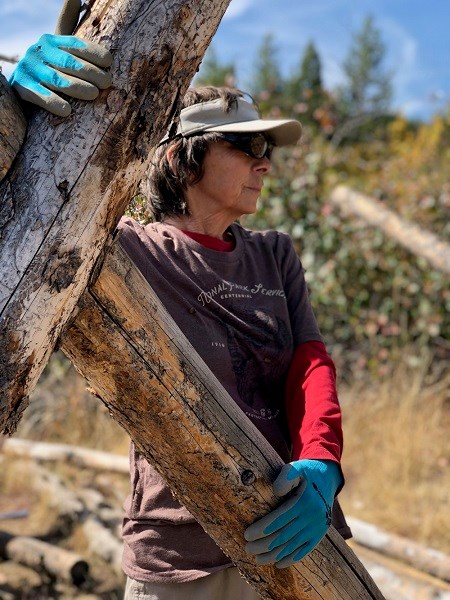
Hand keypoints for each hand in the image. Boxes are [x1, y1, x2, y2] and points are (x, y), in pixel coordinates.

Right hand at [9, 0, 111, 116]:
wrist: (21, 85)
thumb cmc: (48, 66)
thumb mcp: (57, 46)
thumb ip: (67, 24)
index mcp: (52, 41)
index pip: (75, 44)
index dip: (93, 52)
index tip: (109, 61)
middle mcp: (39, 52)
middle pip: (69, 62)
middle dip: (90, 72)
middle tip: (107, 82)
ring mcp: (29, 69)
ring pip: (57, 79)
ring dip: (77, 87)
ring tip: (93, 94)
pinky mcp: (22, 87)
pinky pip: (41, 96)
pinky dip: (54, 103)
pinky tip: (67, 111)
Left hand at [244, 459, 341, 567]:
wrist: (327, 478)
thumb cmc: (305, 472)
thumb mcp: (296, 468)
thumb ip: (286, 476)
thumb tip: (275, 491)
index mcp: (304, 501)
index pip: (278, 520)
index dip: (262, 529)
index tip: (247, 535)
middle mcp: (312, 517)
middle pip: (283, 536)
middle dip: (263, 545)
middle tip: (247, 549)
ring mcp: (317, 527)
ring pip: (292, 546)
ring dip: (274, 555)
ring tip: (258, 559)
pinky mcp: (319, 533)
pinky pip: (305, 550)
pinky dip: (291, 558)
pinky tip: (278, 563)